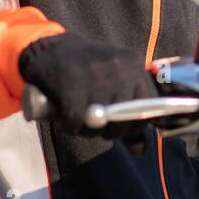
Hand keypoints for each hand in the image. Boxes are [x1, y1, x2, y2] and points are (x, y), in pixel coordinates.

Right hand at [18, 33, 158, 146]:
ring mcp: (96, 72)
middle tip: (94, 127)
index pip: (149, 105)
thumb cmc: (85, 72)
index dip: (135, 125)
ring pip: (100, 121)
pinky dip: (70, 127)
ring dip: (87, 130)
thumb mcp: (113, 86)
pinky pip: (76, 120)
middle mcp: (119, 66)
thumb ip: (129, 116)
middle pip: (124, 117)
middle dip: (109, 131)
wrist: (49, 47)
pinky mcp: (71, 81)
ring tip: (79, 122)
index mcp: (134, 65)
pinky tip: (65, 122)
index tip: (119, 127)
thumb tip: (140, 151)